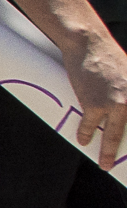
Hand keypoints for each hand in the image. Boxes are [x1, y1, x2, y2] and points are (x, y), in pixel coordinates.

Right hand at [69, 30, 126, 166]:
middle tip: (120, 164)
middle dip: (125, 151)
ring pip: (113, 136)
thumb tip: (123, 109)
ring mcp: (115, 103)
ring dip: (107, 152)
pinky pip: (90, 126)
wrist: (88, 43)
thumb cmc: (108, 56)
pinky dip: (86, 134)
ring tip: (105, 164)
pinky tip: (84, 140)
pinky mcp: (94, 104)